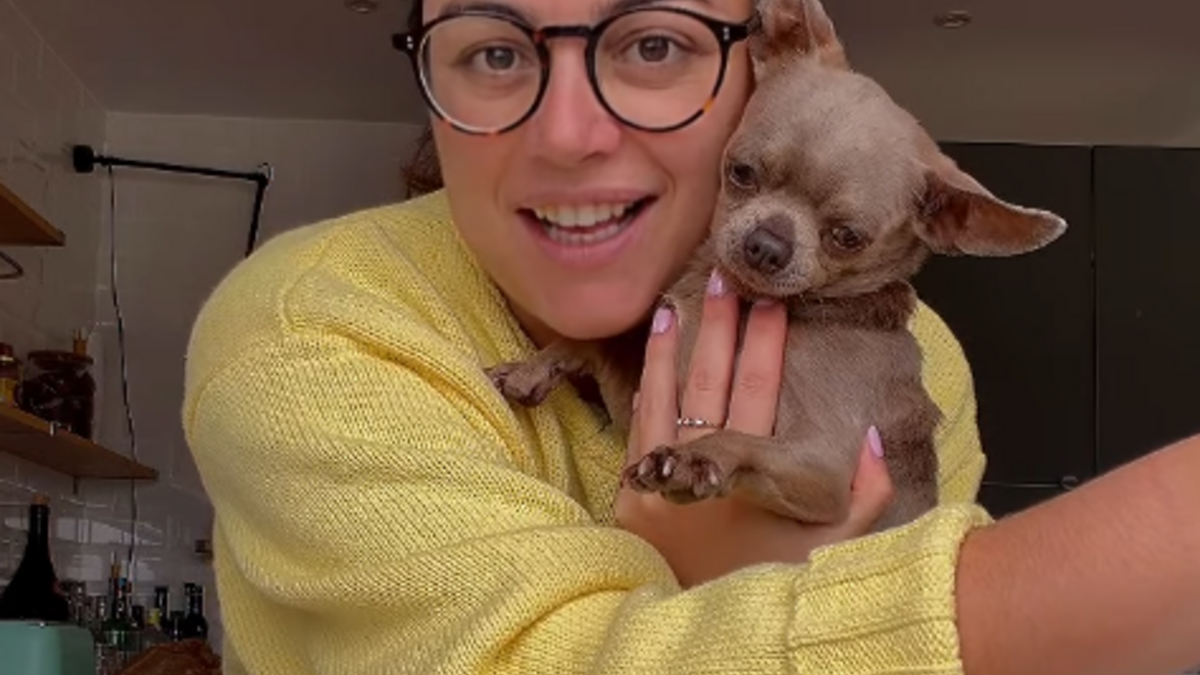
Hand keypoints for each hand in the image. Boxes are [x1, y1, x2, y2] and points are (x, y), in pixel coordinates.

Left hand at [614, 271, 894, 587]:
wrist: (697, 639)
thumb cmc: (767, 588)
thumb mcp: (833, 553)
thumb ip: (868, 499)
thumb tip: (876, 436)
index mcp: (752, 480)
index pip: (760, 397)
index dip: (767, 349)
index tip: (774, 307)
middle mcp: (702, 471)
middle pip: (714, 384)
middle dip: (722, 329)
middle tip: (728, 280)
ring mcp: (660, 480)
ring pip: (668, 395)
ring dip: (677, 346)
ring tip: (681, 303)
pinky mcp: (632, 493)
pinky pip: (640, 423)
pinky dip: (648, 382)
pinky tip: (652, 351)